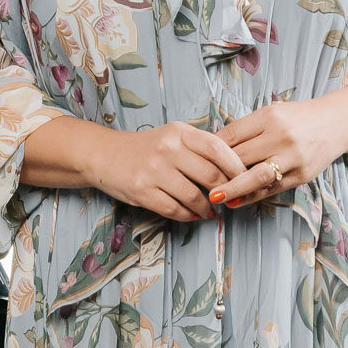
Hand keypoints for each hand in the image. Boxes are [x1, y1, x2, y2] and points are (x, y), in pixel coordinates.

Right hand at [86, 121, 247, 221]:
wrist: (104, 154)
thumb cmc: (146, 147)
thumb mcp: (172, 136)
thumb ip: (199, 147)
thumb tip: (234, 167)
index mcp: (179, 132)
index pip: (217, 147)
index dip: (235, 165)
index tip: (244, 178)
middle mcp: (167, 149)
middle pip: (210, 174)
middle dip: (224, 190)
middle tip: (228, 198)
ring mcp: (154, 171)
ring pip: (194, 196)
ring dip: (207, 207)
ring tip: (211, 210)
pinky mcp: (142, 191)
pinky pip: (174, 209)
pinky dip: (189, 215)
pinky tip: (193, 215)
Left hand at [210, 91, 347, 208]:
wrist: (337, 124)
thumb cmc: (298, 118)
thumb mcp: (272, 113)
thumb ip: (247, 129)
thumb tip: (213, 148)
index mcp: (269, 117)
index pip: (232, 135)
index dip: (210, 150)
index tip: (196, 160)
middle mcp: (281, 136)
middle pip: (240, 157)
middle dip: (217, 171)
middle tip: (198, 181)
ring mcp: (293, 157)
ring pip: (256, 177)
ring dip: (233, 189)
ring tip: (214, 197)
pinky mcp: (302, 175)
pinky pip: (272, 189)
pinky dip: (252, 196)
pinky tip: (237, 201)